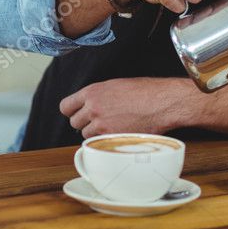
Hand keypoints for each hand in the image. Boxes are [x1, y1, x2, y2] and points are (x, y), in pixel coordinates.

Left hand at [59, 77, 191, 137]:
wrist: (162, 102)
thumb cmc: (144, 91)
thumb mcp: (115, 85)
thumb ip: (98, 95)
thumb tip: (90, 104)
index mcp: (93, 92)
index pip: (66, 106)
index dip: (71, 111)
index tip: (76, 113)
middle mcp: (93, 108)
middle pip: (74, 123)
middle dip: (84, 123)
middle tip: (99, 121)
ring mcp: (101, 124)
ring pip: (86, 135)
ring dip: (95, 133)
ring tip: (112, 126)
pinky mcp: (112, 138)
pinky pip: (99, 143)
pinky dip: (106, 141)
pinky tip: (118, 133)